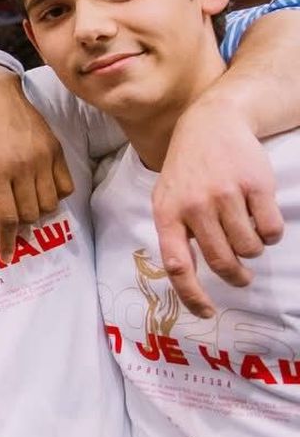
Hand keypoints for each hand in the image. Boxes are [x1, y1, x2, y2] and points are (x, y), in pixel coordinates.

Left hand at [0, 64, 72, 253]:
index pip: (7, 218)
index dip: (7, 241)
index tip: (6, 256)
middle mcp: (22, 167)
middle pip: (30, 214)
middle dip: (20, 226)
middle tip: (11, 223)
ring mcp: (42, 158)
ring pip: (50, 204)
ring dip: (38, 212)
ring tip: (24, 206)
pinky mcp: (56, 149)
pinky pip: (66, 186)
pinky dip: (57, 196)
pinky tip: (41, 191)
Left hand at [152, 98, 281, 317]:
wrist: (211, 123)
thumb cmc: (187, 169)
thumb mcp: (166, 197)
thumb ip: (173, 232)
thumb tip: (184, 276)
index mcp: (168, 213)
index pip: (177, 265)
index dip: (191, 295)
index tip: (206, 313)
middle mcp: (195, 206)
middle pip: (221, 262)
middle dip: (235, 276)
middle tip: (241, 276)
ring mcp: (226, 195)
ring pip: (249, 248)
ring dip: (252, 250)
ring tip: (246, 234)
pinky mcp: (255, 186)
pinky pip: (271, 231)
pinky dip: (270, 233)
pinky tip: (260, 218)